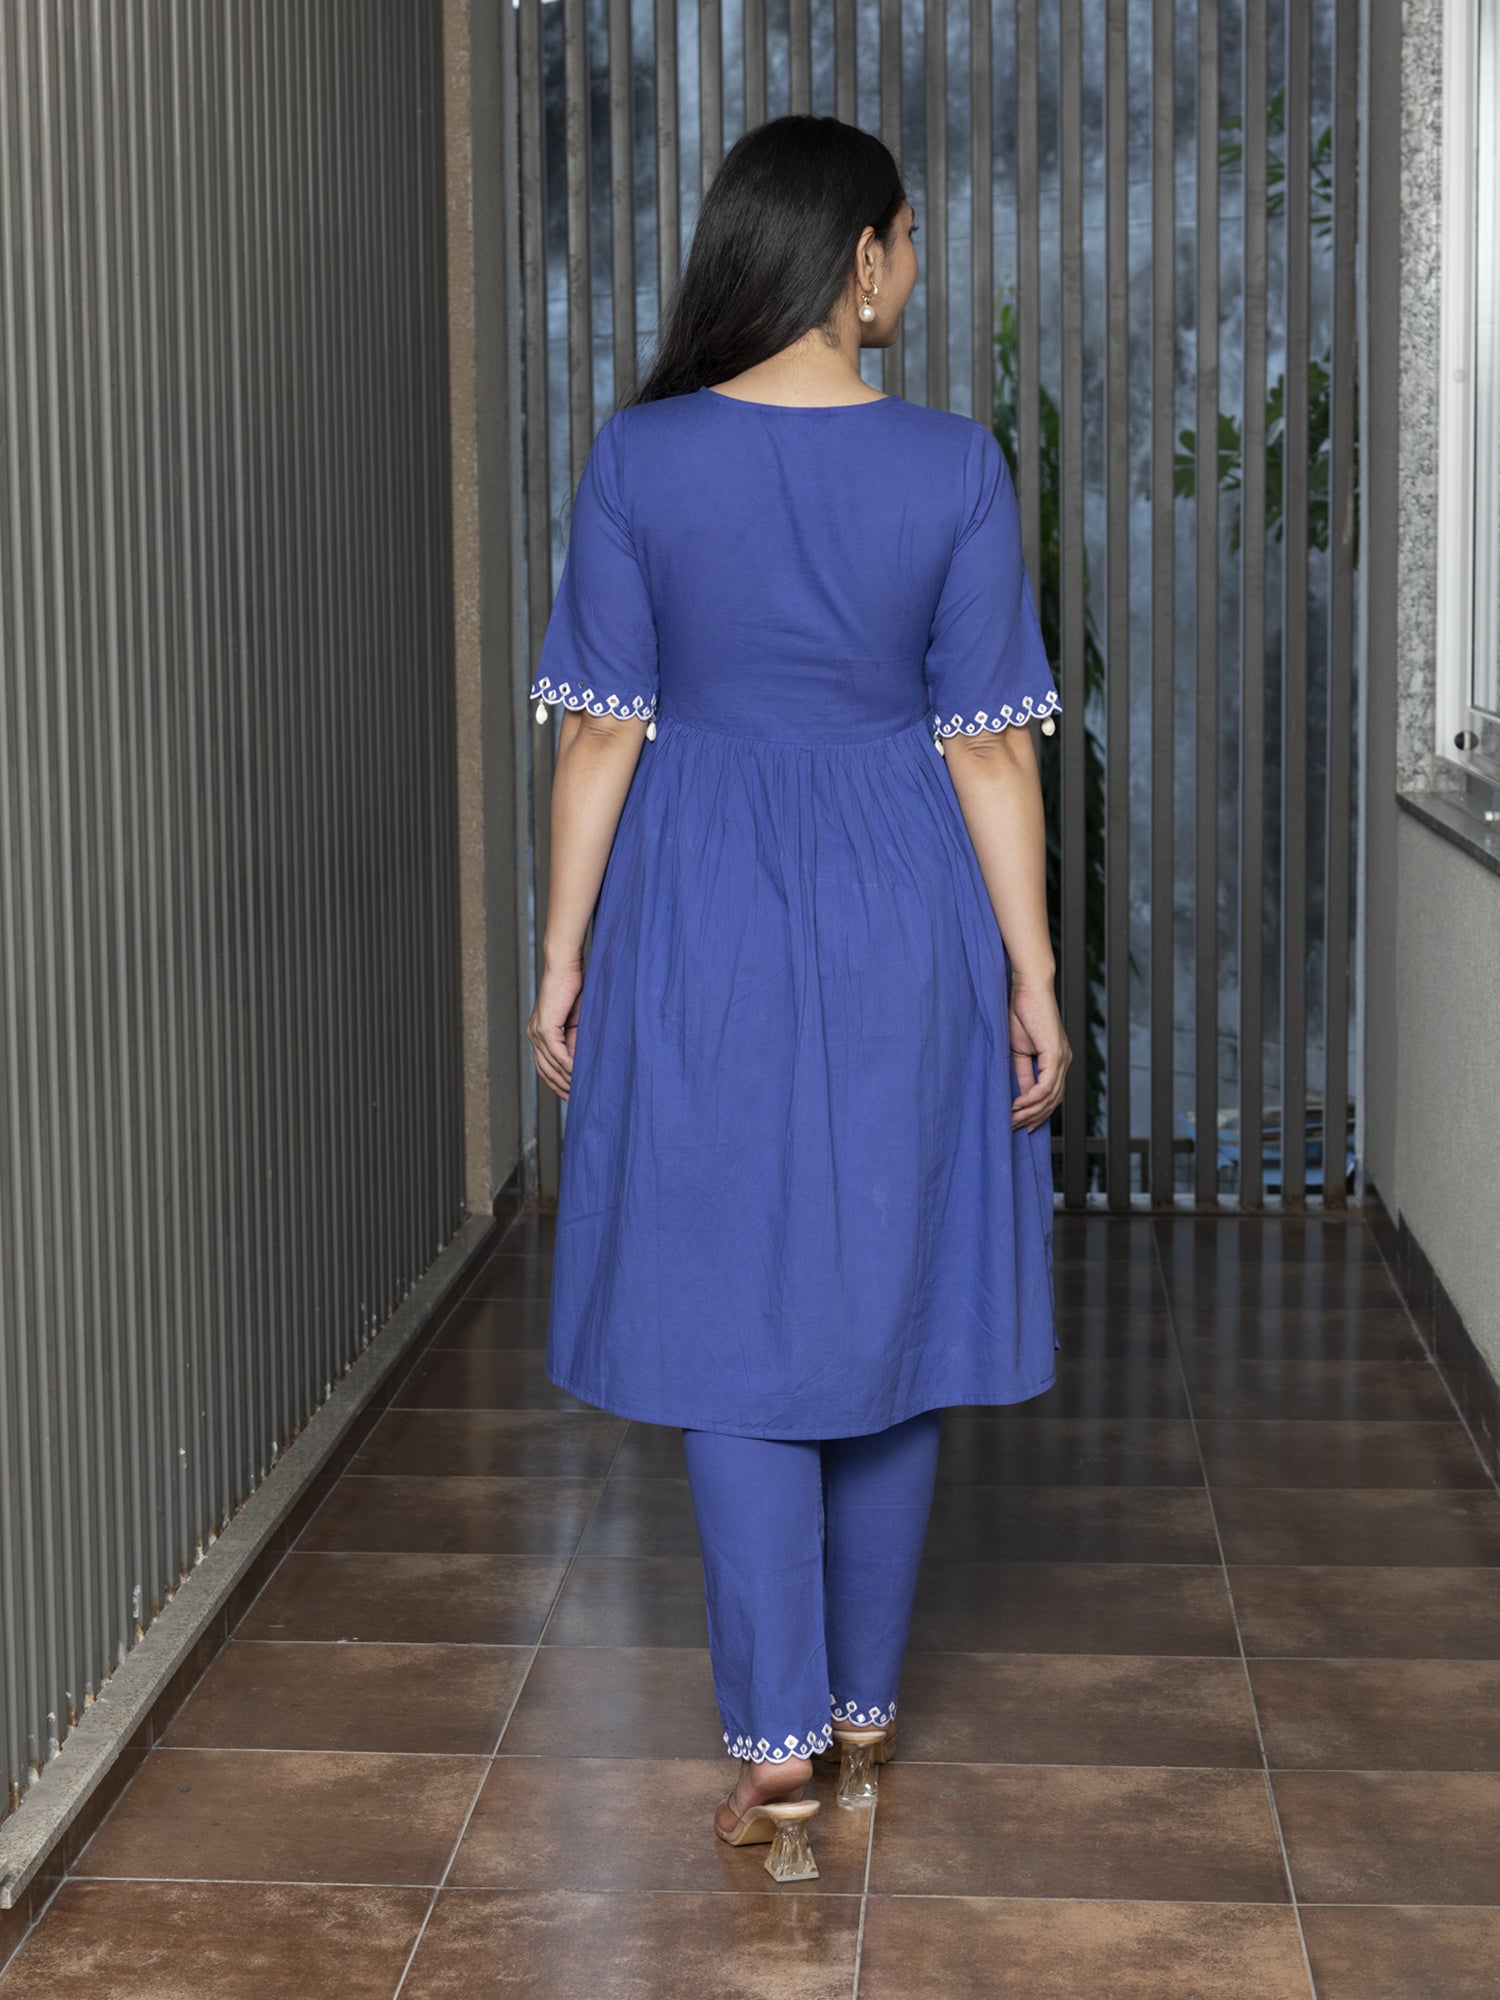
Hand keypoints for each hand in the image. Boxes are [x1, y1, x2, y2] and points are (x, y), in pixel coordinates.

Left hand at [527, 960, 583, 1100]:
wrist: (566, 968)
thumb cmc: (574, 990)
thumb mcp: (577, 1022)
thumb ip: (575, 1042)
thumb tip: (578, 1063)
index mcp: (539, 1034)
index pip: (545, 1066)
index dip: (557, 1083)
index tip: (570, 1095)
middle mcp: (534, 1035)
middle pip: (545, 1070)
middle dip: (560, 1087)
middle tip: (575, 1100)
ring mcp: (537, 1031)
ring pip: (550, 1064)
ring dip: (566, 1079)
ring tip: (580, 1090)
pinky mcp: (545, 1026)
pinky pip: (556, 1053)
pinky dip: (567, 1066)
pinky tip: (577, 1074)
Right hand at [1008, 978, 1069, 1132]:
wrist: (1027, 988)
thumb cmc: (1020, 1013)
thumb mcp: (1017, 1050)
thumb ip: (1021, 1073)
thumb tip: (1020, 1095)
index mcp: (1057, 1060)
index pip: (1051, 1095)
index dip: (1037, 1113)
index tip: (1020, 1124)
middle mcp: (1063, 1061)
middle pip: (1053, 1101)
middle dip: (1033, 1118)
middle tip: (1014, 1128)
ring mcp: (1062, 1058)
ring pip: (1050, 1097)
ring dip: (1030, 1112)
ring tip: (1012, 1120)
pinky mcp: (1055, 1054)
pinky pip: (1045, 1085)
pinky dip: (1031, 1098)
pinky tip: (1018, 1105)